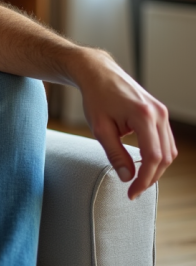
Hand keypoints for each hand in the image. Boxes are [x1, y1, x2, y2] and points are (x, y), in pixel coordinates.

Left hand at [75, 49, 176, 199]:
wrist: (98, 73)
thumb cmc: (96, 98)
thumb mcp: (100, 129)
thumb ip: (115, 154)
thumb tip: (128, 177)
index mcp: (144, 116)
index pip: (153, 157)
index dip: (145, 179)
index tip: (131, 192)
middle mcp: (159, 114)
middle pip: (165, 156)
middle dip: (151, 177)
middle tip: (133, 189)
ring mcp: (162, 112)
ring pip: (169, 150)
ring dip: (156, 167)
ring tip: (137, 179)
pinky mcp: (160, 112)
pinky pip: (165, 140)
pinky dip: (156, 155)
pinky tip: (142, 163)